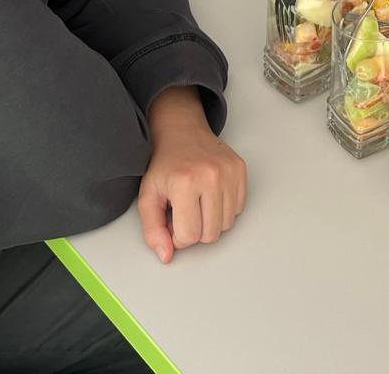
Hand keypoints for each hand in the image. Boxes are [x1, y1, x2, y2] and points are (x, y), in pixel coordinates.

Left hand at [138, 87, 246, 261]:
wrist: (181, 131)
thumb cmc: (164, 165)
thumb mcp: (148, 197)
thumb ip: (153, 231)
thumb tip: (166, 256)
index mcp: (184, 183)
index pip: (189, 236)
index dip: (178, 236)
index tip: (172, 221)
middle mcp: (211, 176)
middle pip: (211, 234)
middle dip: (196, 230)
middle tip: (185, 212)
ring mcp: (229, 171)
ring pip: (227, 224)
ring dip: (211, 221)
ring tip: (198, 203)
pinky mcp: (240, 169)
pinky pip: (238, 208)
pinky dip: (224, 208)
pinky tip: (211, 195)